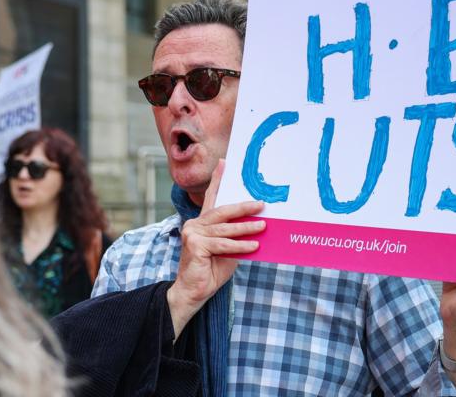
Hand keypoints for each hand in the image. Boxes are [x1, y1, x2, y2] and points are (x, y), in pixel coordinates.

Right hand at [166, 159, 264, 338]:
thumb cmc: (210, 271)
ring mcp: (192, 233)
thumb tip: (257, 226)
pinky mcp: (194, 245)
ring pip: (225, 228)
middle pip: (221, 210)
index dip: (218, 180)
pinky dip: (240, 245)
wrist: (192, 292)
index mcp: (201, 222)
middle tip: (261, 203)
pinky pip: (222, 244)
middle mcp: (195, 224)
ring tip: (263, 226)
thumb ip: (235, 237)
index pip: (210, 198)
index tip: (225, 163)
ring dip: (246, 228)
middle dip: (243, 206)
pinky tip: (253, 246)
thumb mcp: (227, 250)